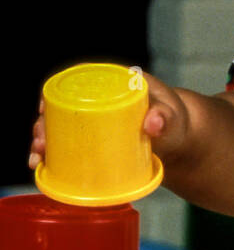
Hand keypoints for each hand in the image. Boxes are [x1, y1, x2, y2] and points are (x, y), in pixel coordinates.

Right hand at [28, 71, 191, 172]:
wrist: (181, 142)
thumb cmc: (175, 123)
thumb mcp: (173, 118)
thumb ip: (166, 119)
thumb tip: (152, 123)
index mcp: (113, 83)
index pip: (76, 82)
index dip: (53, 94)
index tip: (43, 109)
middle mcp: (99, 100)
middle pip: (62, 108)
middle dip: (44, 125)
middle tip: (41, 143)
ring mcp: (96, 122)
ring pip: (61, 128)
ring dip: (44, 141)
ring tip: (37, 158)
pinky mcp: (96, 142)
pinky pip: (69, 145)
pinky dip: (54, 155)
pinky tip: (40, 166)